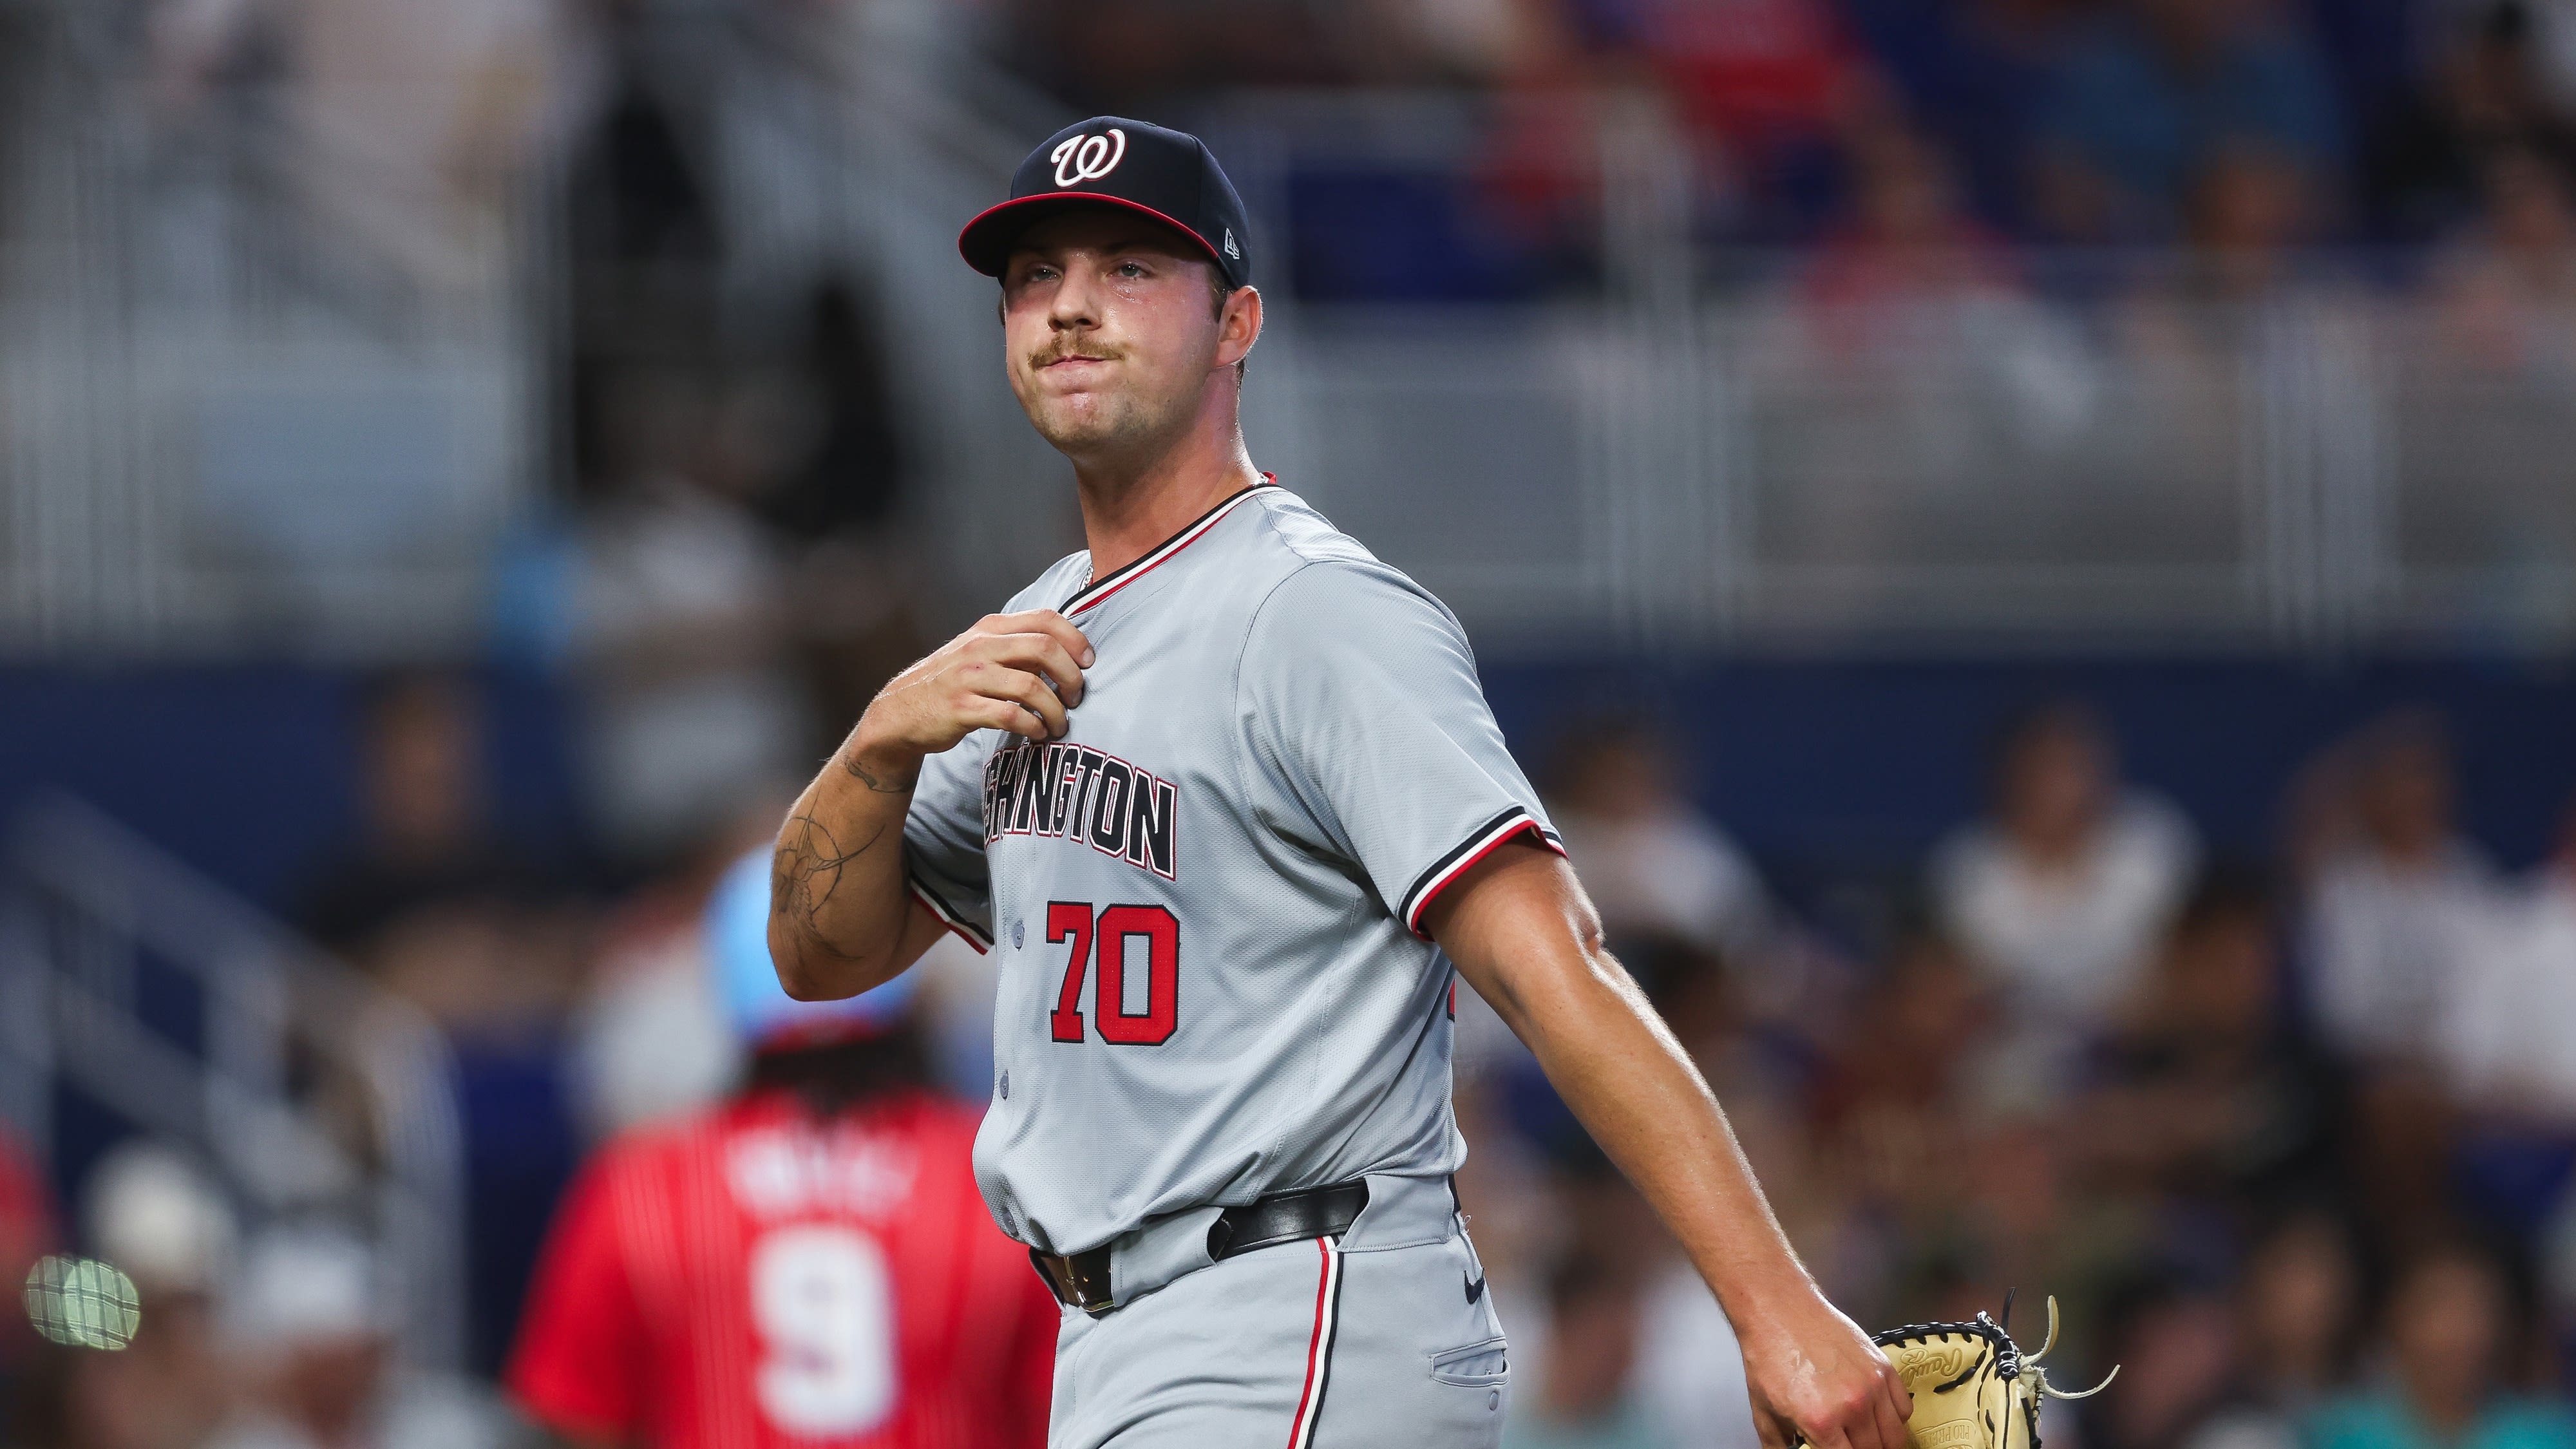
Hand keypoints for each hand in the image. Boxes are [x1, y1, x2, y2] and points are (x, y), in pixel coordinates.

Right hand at [845, 611, 1092, 785]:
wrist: (900, 712)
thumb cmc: (952, 683)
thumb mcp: (981, 653)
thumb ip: (1018, 649)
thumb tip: (1067, 656)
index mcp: (990, 628)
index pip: (1046, 619)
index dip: (1075, 639)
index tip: (1088, 663)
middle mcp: (980, 647)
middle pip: (1044, 649)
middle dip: (1071, 676)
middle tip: (1076, 698)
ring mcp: (968, 677)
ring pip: (1031, 687)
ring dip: (1055, 710)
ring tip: (1058, 725)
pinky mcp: (961, 709)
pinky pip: (1010, 716)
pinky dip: (1032, 727)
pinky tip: (1036, 734)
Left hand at [1740, 1289, 1913, 1448]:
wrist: (1780, 1312)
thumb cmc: (1769, 1357)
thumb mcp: (1764, 1413)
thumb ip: (1782, 1446)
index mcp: (1821, 1421)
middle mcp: (1853, 1406)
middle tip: (1850, 1445)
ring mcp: (1873, 1385)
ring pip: (1895, 1435)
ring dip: (1883, 1442)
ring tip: (1868, 1439)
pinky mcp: (1883, 1367)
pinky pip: (1904, 1408)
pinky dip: (1895, 1418)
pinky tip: (1878, 1416)